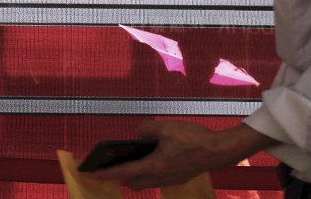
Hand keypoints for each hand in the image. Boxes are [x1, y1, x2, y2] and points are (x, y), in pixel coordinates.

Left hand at [89, 121, 274, 189]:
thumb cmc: (192, 139)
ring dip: (136, 176)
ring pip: (146, 183)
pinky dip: (150, 173)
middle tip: (113, 166)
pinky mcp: (179, 178)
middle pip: (133, 182)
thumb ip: (147, 129)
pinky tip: (153, 159)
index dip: (107, 174)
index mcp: (153, 166)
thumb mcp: (166, 128)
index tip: (93, 174)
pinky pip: (158, 179)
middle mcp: (159, 177)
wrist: (217, 151)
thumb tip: (138, 133)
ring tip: (131, 162)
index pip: (124, 172)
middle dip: (121, 177)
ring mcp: (170, 180)